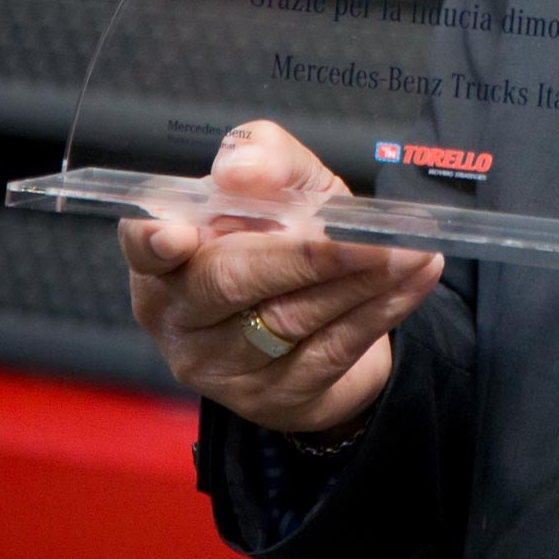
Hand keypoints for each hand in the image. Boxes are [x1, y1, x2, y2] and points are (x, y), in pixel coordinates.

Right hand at [120, 119, 443, 435]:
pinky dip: (382, 309)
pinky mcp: (272, 398)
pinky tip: (415, 277)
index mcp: (163, 256)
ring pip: (292, 317)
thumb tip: (240, 167)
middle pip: (232, 282)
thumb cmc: (286, 237)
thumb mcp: (284, 186)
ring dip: (361, 280)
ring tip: (411, 250)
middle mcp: (179, 316)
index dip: (155, 241)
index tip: (181, 233)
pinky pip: (333, 348)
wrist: (327, 314)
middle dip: (306, 256)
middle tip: (371, 237)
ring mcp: (221, 367)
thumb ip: (266, 160)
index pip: (142, 247)